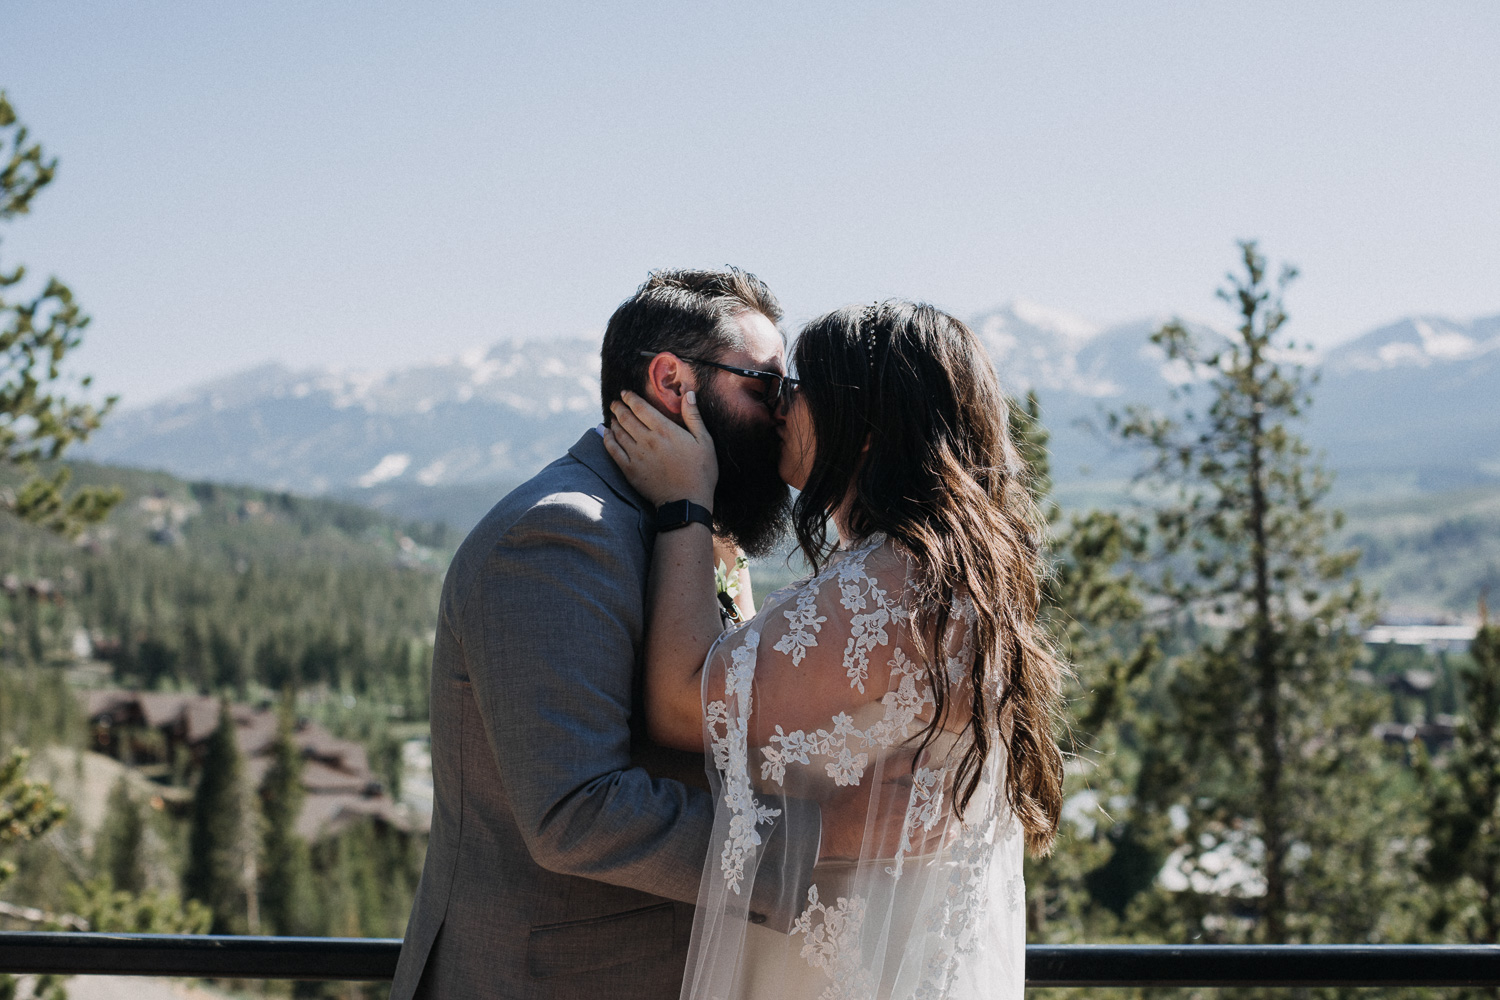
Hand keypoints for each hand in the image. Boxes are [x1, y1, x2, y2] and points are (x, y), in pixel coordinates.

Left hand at [602, 389, 717, 508]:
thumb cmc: (701, 472)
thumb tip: (689, 394)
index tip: (625, 393)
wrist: (687, 503)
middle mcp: (647, 440)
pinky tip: (606, 434)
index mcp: (664, 430)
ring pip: (618, 433)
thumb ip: (693, 416)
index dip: (630, 398)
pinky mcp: (630, 471)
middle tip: (615, 403)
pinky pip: (613, 451)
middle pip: (626, 418)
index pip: (640, 407)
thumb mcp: (704, 441)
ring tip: (612, 416)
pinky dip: (608, 440)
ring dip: (614, 421)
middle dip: (619, 408)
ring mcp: (636, 456)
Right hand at [817, 775, 956, 863]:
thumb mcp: (876, 775)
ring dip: (951, 818)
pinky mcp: (905, 852)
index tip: (950, 774)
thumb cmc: (854, 801)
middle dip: (952, 799)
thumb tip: (927, 755)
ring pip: (942, 829)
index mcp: (909, 802)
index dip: (946, 782)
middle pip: (944, 811)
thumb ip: (902, 764)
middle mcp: (914, 823)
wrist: (835, 830)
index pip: (938, 791)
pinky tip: (951, 834)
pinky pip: (933, 848)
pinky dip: (945, 840)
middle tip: (956, 791)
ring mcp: (911, 840)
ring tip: (959, 811)